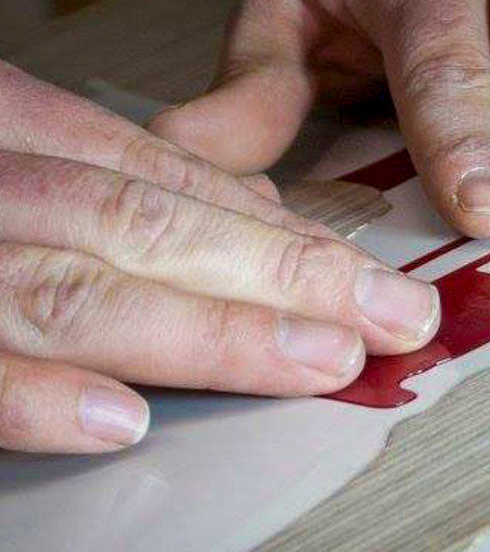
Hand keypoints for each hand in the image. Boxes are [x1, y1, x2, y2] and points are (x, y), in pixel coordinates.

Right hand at [0, 62, 438, 453]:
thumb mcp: (28, 144)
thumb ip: (136, 178)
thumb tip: (255, 207)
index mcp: (21, 128)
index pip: (171, 177)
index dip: (282, 233)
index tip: (375, 279)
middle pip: (148, 223)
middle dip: (283, 275)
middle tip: (391, 319)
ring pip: (81, 292)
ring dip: (212, 333)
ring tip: (320, 360)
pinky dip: (40, 398)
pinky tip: (126, 423)